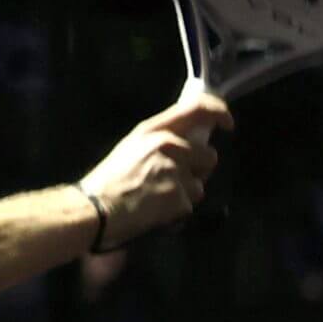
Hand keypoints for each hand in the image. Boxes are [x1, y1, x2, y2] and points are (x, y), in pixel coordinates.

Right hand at [77, 87, 232, 246]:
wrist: (95, 209)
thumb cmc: (107, 179)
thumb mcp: (132, 147)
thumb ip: (159, 140)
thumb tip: (188, 142)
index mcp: (154, 130)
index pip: (197, 109)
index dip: (219, 113)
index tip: (227, 123)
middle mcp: (169, 145)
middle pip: (209, 156)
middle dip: (198, 170)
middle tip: (174, 180)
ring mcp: (176, 171)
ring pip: (200, 184)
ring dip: (186, 193)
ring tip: (159, 198)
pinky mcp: (179, 198)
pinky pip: (189, 205)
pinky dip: (177, 212)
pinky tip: (156, 211)